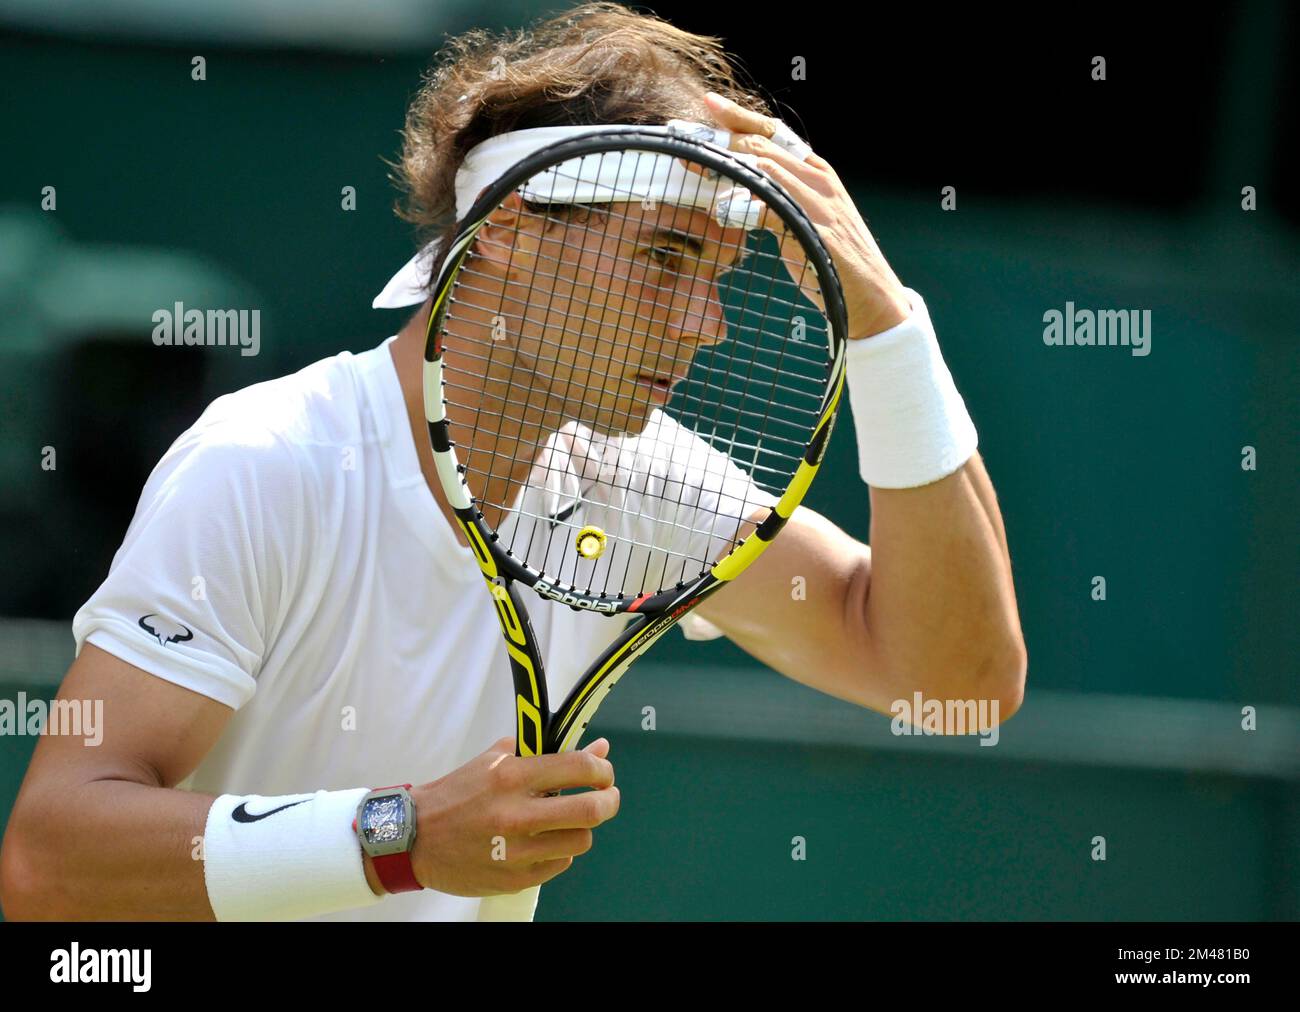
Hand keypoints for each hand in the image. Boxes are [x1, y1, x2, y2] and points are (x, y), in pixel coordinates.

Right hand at [407, 736, 619, 896]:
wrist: (415, 837)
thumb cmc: (457, 794)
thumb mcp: (495, 761)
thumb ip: (546, 752)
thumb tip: (598, 748)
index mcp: (512, 777)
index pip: (579, 768)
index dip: (602, 769)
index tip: (604, 773)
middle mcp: (517, 813)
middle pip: (592, 810)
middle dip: (609, 800)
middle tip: (607, 797)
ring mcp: (517, 851)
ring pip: (581, 840)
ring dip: (580, 829)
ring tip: (567, 822)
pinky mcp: (514, 879)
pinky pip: (560, 864)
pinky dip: (559, 852)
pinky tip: (542, 843)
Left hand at [702, 92, 912, 340]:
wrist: (876, 301)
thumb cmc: (835, 267)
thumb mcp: (807, 223)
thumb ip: (779, 203)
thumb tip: (738, 195)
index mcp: (818, 173)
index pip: (775, 133)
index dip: (739, 116)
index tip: (708, 104)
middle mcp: (819, 181)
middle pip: (762, 145)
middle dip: (718, 138)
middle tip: (680, 135)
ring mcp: (820, 205)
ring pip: (765, 168)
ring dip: (724, 163)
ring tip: (691, 160)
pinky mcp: (816, 233)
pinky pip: (773, 208)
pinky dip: (744, 205)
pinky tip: (721, 207)